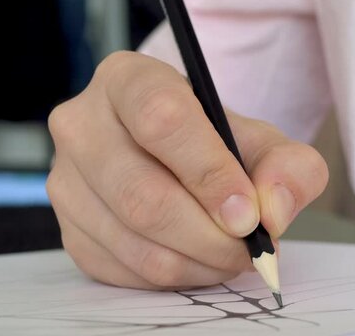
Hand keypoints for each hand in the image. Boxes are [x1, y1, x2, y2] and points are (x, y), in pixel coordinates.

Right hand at [47, 51, 327, 289]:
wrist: (175, 161)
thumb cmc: (216, 144)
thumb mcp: (263, 142)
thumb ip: (288, 166)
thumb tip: (273, 211)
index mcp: (127, 80)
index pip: (162, 120)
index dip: (210, 173)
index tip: (248, 215)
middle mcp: (82, 124)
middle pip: (142, 194)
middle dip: (210, 235)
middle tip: (249, 248)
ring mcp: (66, 181)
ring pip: (133, 239)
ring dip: (197, 261)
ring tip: (232, 255)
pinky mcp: (69, 229)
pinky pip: (121, 269)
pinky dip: (173, 276)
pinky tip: (198, 260)